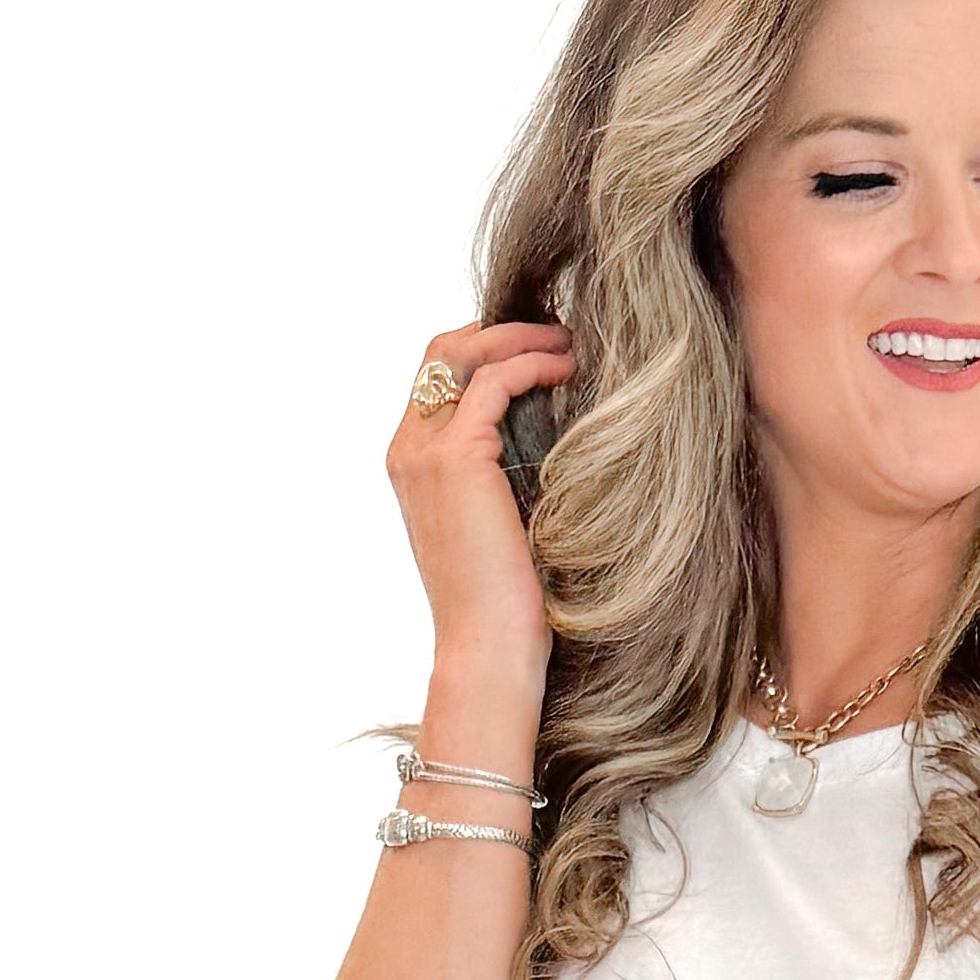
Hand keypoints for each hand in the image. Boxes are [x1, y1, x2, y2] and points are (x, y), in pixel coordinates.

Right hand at [384, 319, 575, 682]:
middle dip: (501, 329)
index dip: (487, 348)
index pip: (438, 375)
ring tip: (571, 344)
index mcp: (411, 463)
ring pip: (465, 353)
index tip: (540, 348)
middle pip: (443, 349)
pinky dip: (533, 364)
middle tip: (559, 333)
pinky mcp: (457, 459)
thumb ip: (503, 471)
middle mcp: (408, 449)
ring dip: (522, 337)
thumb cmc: (504, 603)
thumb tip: (551, 428)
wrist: (487, 649)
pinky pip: (494, 382)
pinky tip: (568, 371)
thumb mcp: (498, 521)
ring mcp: (426, 452)